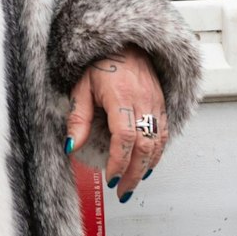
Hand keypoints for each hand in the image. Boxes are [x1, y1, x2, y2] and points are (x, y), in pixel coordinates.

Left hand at [68, 44, 166, 199]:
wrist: (127, 43)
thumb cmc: (102, 63)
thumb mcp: (82, 88)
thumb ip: (78, 119)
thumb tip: (72, 146)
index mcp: (121, 96)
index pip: (124, 138)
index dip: (118, 162)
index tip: (110, 178)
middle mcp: (143, 101)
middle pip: (144, 146)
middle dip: (134, 173)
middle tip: (123, 191)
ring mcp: (156, 103)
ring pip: (158, 143)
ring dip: (146, 167)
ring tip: (133, 183)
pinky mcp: (162, 105)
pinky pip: (164, 134)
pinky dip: (157, 154)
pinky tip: (147, 166)